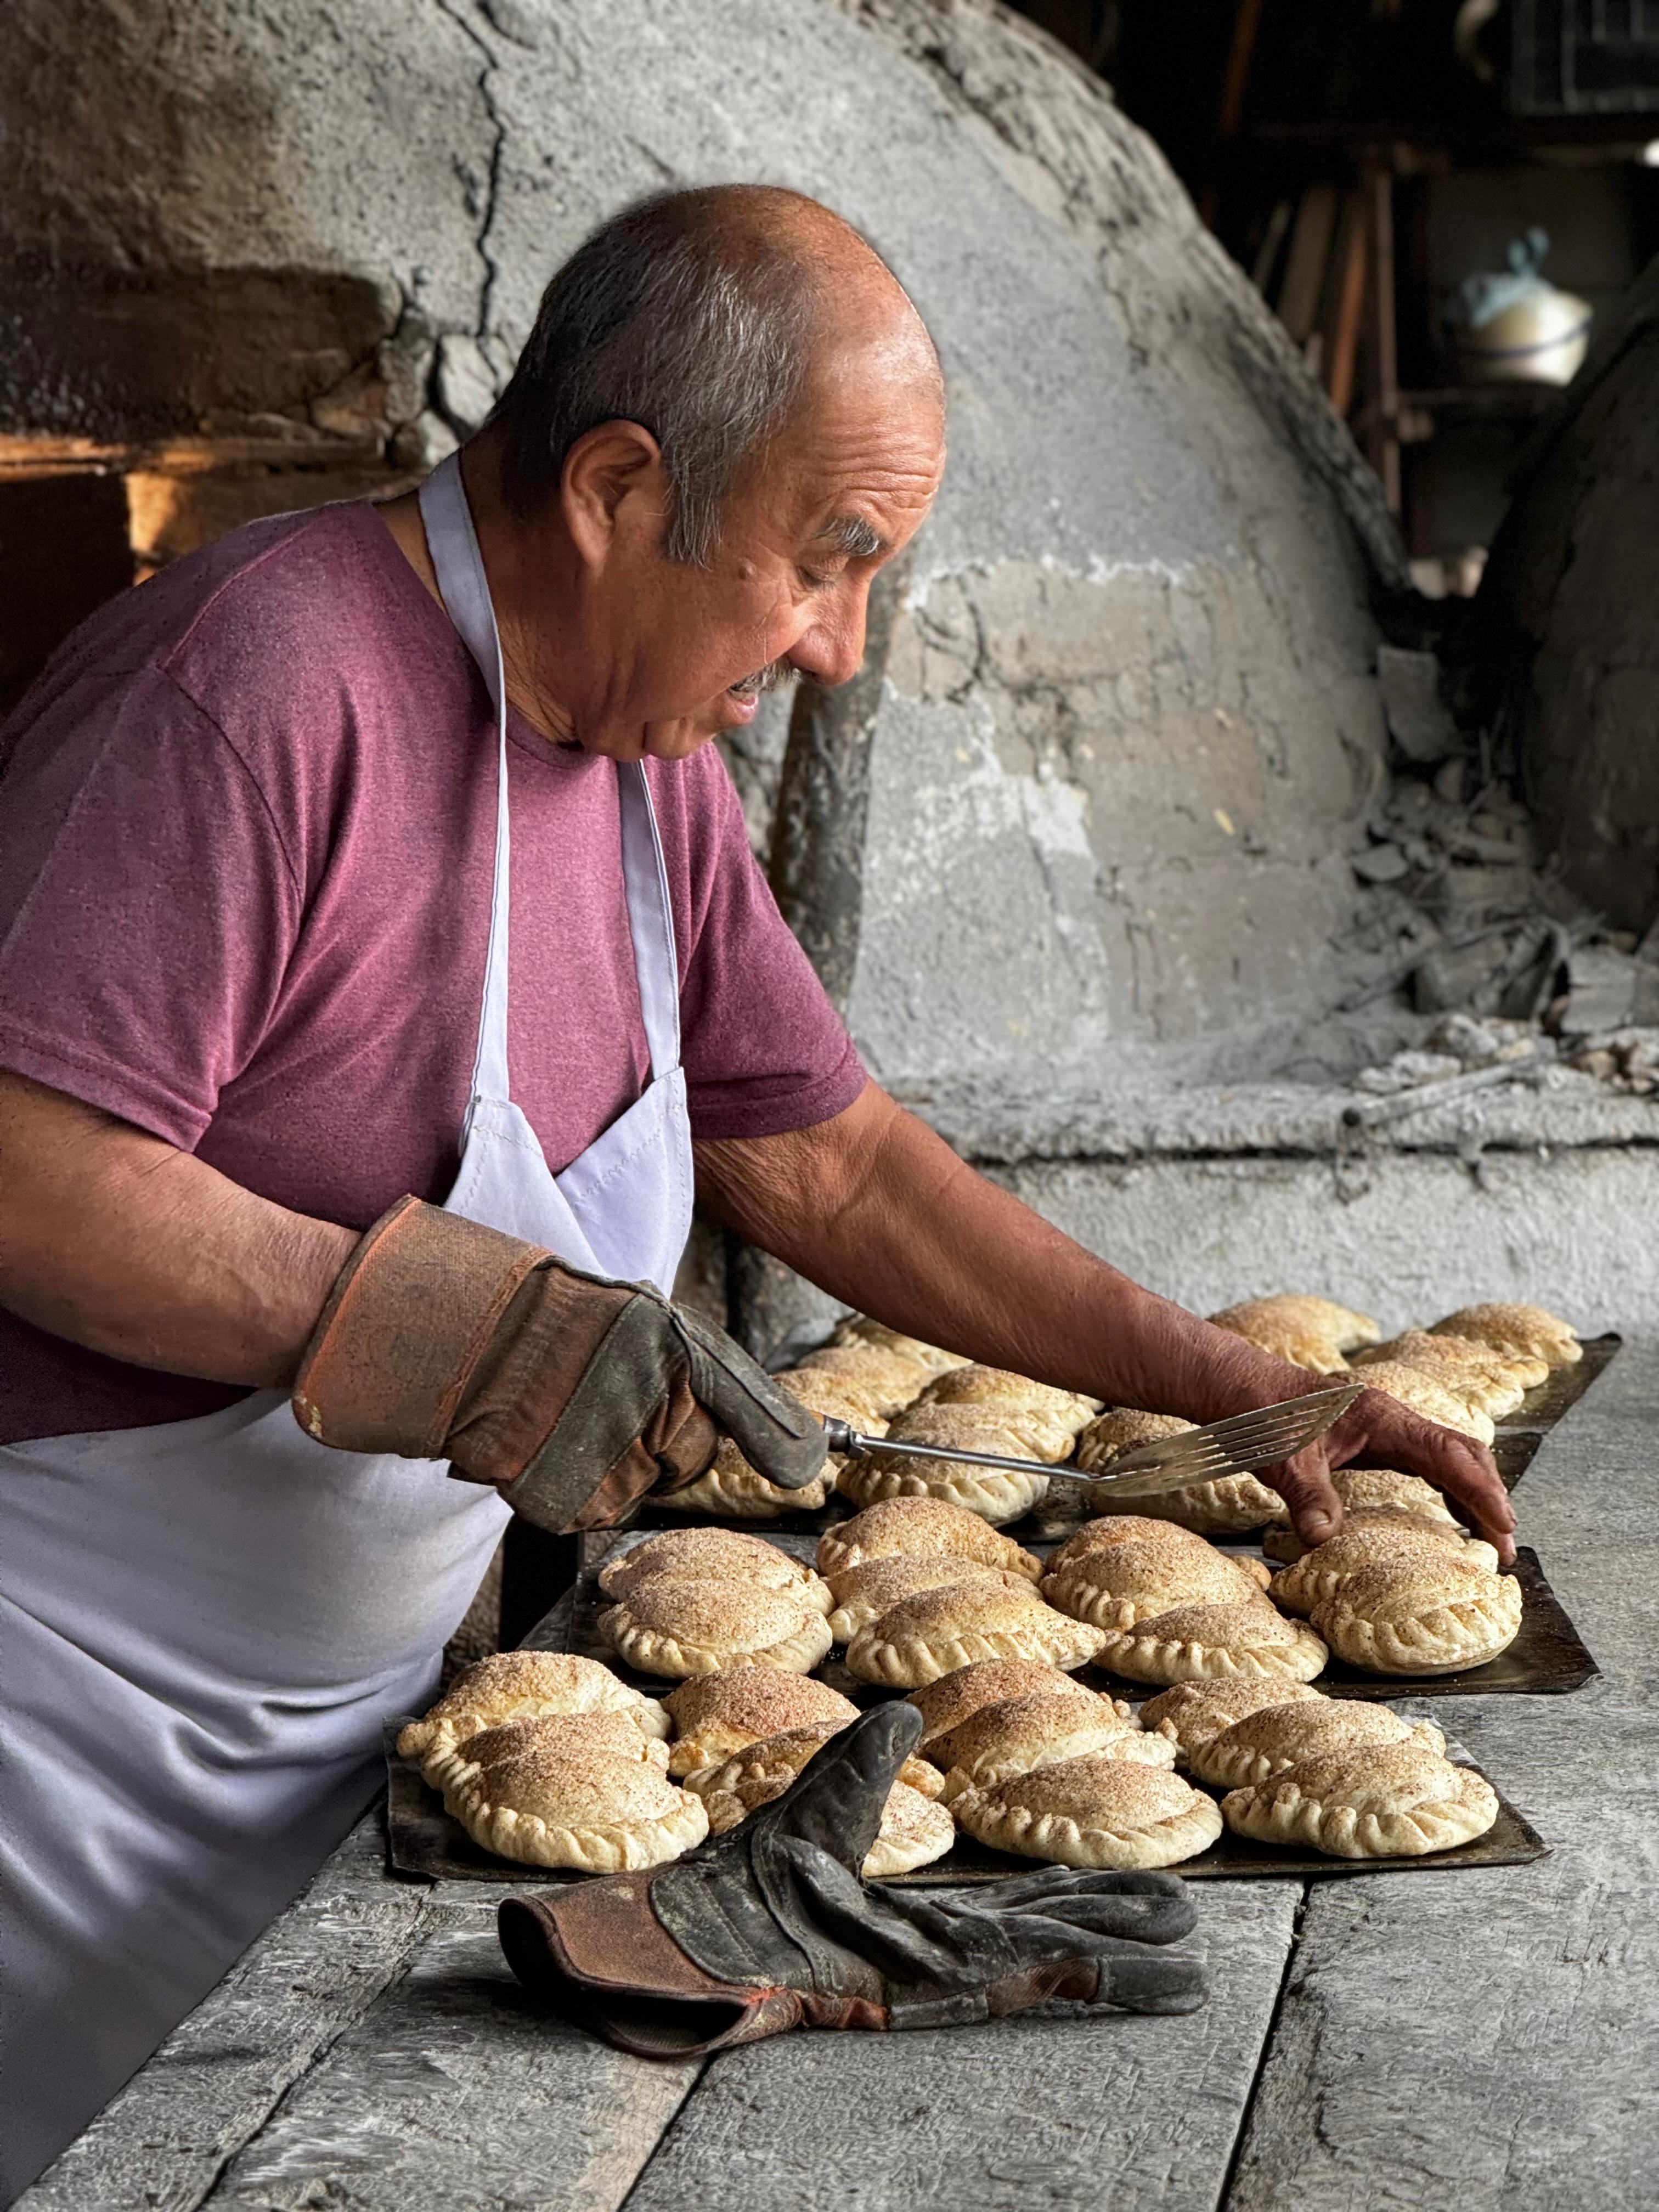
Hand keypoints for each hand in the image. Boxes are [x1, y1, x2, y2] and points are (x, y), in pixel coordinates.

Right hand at [292, 1197, 826, 1531]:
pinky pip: (587, 1509)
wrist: (439, 1332)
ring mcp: (607, 1445)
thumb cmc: (527, 1313)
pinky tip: (534, 1445)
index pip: (742, 1401)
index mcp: (667, 1339)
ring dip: (609, 1468)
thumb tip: (739, 1410)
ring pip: (638, 1488)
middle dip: (662, 1445)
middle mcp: (649, 1395)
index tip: (806, 1462)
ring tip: (559, 1420)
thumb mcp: (619, 1314)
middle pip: (691, 1457)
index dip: (777, 1437)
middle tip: (607, 1413)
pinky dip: (566, 1489)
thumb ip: (680, 1361)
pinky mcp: (565, 1489)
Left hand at [498, 1705, 1206, 2053]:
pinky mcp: (936, 1991)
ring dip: (1125, 1961)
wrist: (699, 1934)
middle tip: (1188, 1921)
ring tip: (1196, 1963)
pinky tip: (1152, 1981)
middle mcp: (942, 1949)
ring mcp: (943, 1974)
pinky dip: (1097, 1984)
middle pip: (1051, 1934)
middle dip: (1117, 1926)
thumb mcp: (818, 1802)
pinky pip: (1026, 1986)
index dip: (1076, 1893)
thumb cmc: (745, 1877)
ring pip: (1054, 1965)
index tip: (1127, 1886)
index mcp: (919, 1914)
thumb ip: (864, 1760)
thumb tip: (899, 1712)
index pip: (1017, 1903)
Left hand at [1264, 1385, 1515, 1564]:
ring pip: (1447, 1456)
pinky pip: (1424, 1463)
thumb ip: (1306, 1496)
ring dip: (1472, 1493)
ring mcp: (1385, 1428)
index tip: (1504, 1526)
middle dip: (1489, 1495)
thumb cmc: (1261, 1415)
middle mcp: (1392, 1419)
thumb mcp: (1281, 1458)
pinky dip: (1446, 1488)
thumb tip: (1322, 1539)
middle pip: (1461, 1453)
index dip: (1480, 1490)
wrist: (1239, 1388)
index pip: (1448, 1454)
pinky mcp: (1373, 1440)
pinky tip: (1449, 1516)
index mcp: (1381, 1417)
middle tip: (1504, 1546)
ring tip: (1490, 1538)